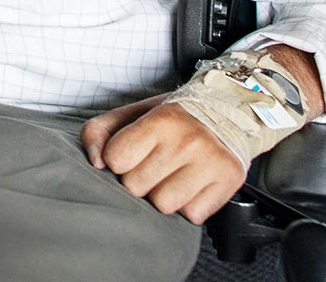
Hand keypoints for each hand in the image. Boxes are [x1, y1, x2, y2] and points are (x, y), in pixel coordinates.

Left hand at [81, 96, 245, 224]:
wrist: (227, 110)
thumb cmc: (173, 117)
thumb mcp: (132, 114)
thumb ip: (99, 131)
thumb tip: (96, 162)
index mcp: (161, 120)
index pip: (116, 159)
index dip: (119, 159)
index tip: (133, 152)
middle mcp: (188, 140)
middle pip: (137, 187)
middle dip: (140, 179)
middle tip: (157, 163)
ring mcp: (211, 162)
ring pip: (164, 206)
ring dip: (164, 196)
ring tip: (174, 174)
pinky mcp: (229, 181)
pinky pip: (192, 215)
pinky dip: (190, 205)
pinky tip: (194, 184)